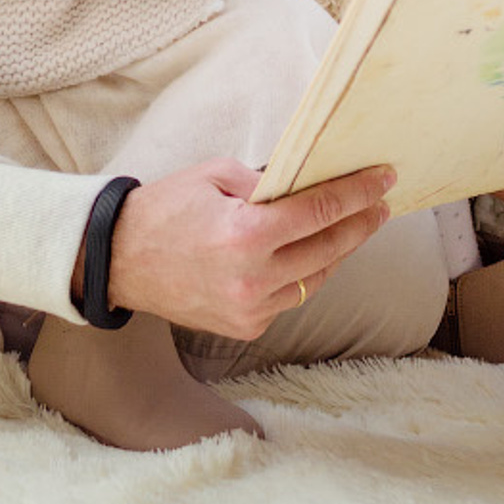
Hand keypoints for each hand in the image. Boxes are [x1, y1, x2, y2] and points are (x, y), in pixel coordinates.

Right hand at [105, 159, 394, 338]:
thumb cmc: (167, 207)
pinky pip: (290, 299)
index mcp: (245, 234)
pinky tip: (316, 254)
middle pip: (329, 249)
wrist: (119, 260)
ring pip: (316, 279)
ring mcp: (249, 310)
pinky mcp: (244, 328)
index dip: (358, 193)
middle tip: (381, 202)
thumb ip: (267, 182)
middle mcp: (252, 278)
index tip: (384, 178)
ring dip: (339, 251)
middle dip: (360, 223)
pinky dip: (306, 275)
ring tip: (357, 226)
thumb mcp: (217, 175)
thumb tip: (310, 181)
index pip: (320, 211)